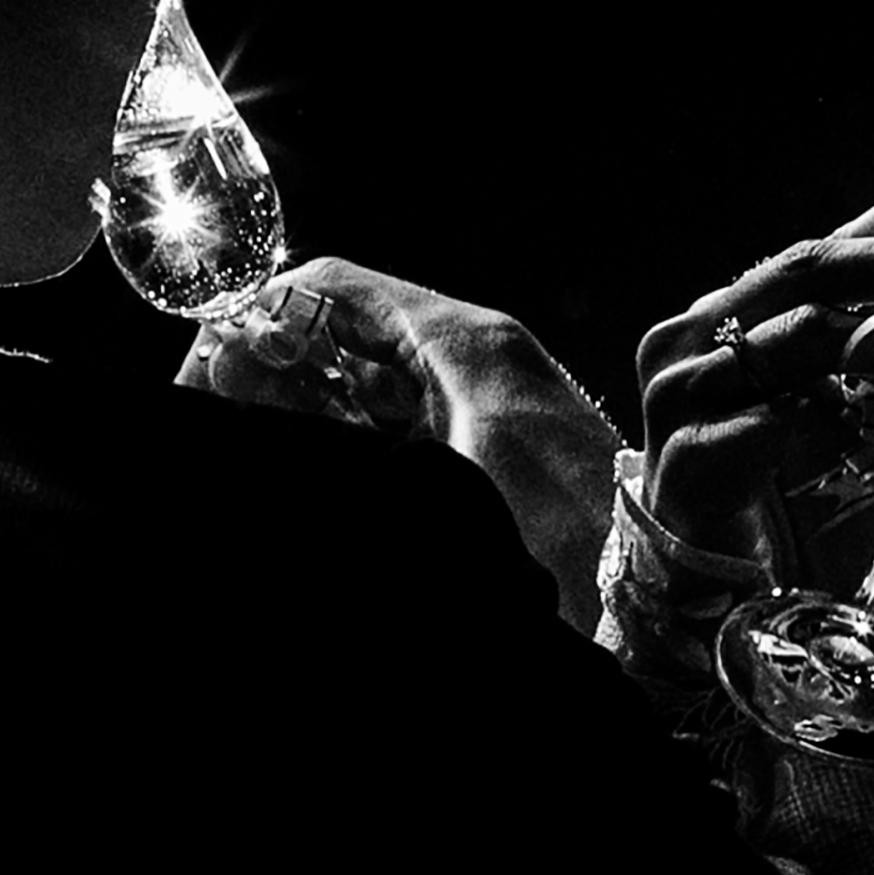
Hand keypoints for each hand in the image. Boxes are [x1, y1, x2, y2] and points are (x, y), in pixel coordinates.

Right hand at [176, 257, 622, 636]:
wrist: (667, 587)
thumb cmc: (570, 543)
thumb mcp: (441, 496)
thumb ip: (346, 450)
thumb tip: (266, 425)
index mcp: (465, 342)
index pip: (329, 287)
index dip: (253, 323)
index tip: (206, 380)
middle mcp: (478, 354)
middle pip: (345, 330)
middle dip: (271, 369)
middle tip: (219, 417)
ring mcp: (490, 397)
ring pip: (373, 377)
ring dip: (309, 405)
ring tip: (258, 439)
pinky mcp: (498, 444)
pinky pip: (406, 417)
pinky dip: (357, 432)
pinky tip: (327, 459)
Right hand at [637, 172, 873, 571]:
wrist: (709, 589)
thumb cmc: (789, 501)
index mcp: (744, 317)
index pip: (831, 248)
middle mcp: (705, 338)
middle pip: (814, 272)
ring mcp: (686, 394)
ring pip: (799, 343)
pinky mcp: (683, 460)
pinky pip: (758, 430)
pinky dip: (817, 428)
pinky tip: (861, 432)